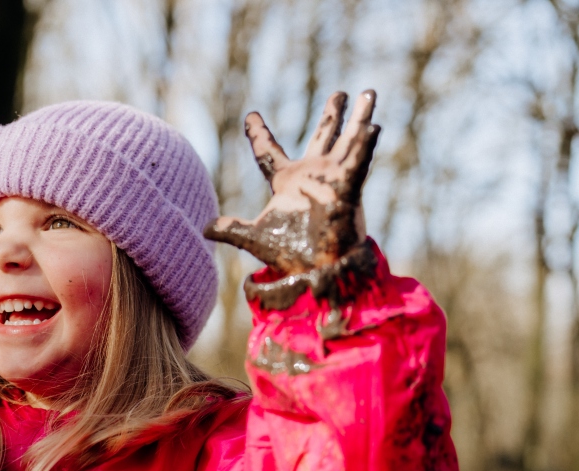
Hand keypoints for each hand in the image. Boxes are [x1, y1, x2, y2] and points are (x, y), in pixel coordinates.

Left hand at [204, 91, 380, 308]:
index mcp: (286, 181)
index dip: (258, 133)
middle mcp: (311, 174)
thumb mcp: (255, 238)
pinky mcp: (348, 188)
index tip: (251, 115)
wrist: (317, 271)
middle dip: (332, 115)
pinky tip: (374, 125)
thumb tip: (204, 228)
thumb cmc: (290, 255)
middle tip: (340, 94)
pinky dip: (365, 144)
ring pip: (346, 141)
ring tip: (369, 92)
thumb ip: (231, 229)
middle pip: (322, 136)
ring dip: (359, 118)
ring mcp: (332, 179)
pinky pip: (358, 161)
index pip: (268, 151)